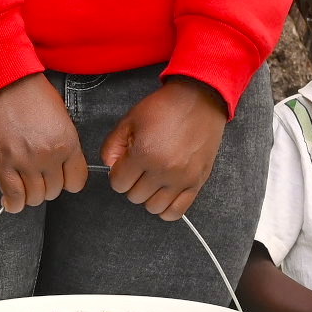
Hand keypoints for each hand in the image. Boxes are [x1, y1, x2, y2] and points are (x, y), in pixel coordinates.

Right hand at [0, 72, 87, 212]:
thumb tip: (60, 167)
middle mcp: (50, 155)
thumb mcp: (61, 117)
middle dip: (46, 187)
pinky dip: (12, 203)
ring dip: (29, 195)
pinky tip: (9, 199)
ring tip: (22, 185)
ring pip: (35, 198)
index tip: (58, 179)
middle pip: (54, 191)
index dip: (66, 182)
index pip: (77, 181)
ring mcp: (26, 162)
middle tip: (35, 177)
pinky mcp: (3, 165)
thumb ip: (64, 145)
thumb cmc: (30, 93)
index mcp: (68, 142)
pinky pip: (13, 196)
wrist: (3, 82)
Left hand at [104, 76, 229, 220]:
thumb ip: (112, 146)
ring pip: (154, 207)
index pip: (118, 184)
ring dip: (149, 196)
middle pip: (135, 197)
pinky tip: (164, 193)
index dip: (118, 173)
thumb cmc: (164, 108)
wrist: (200, 100)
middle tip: (140, 168)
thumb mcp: (130, 120)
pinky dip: (166, 209)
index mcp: (144, 153)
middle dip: (133, 183)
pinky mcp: (197, 182)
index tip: (126, 164)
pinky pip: (177, 212)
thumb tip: (110, 167)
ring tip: (153, 179)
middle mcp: (164, 170)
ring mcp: (182, 179)